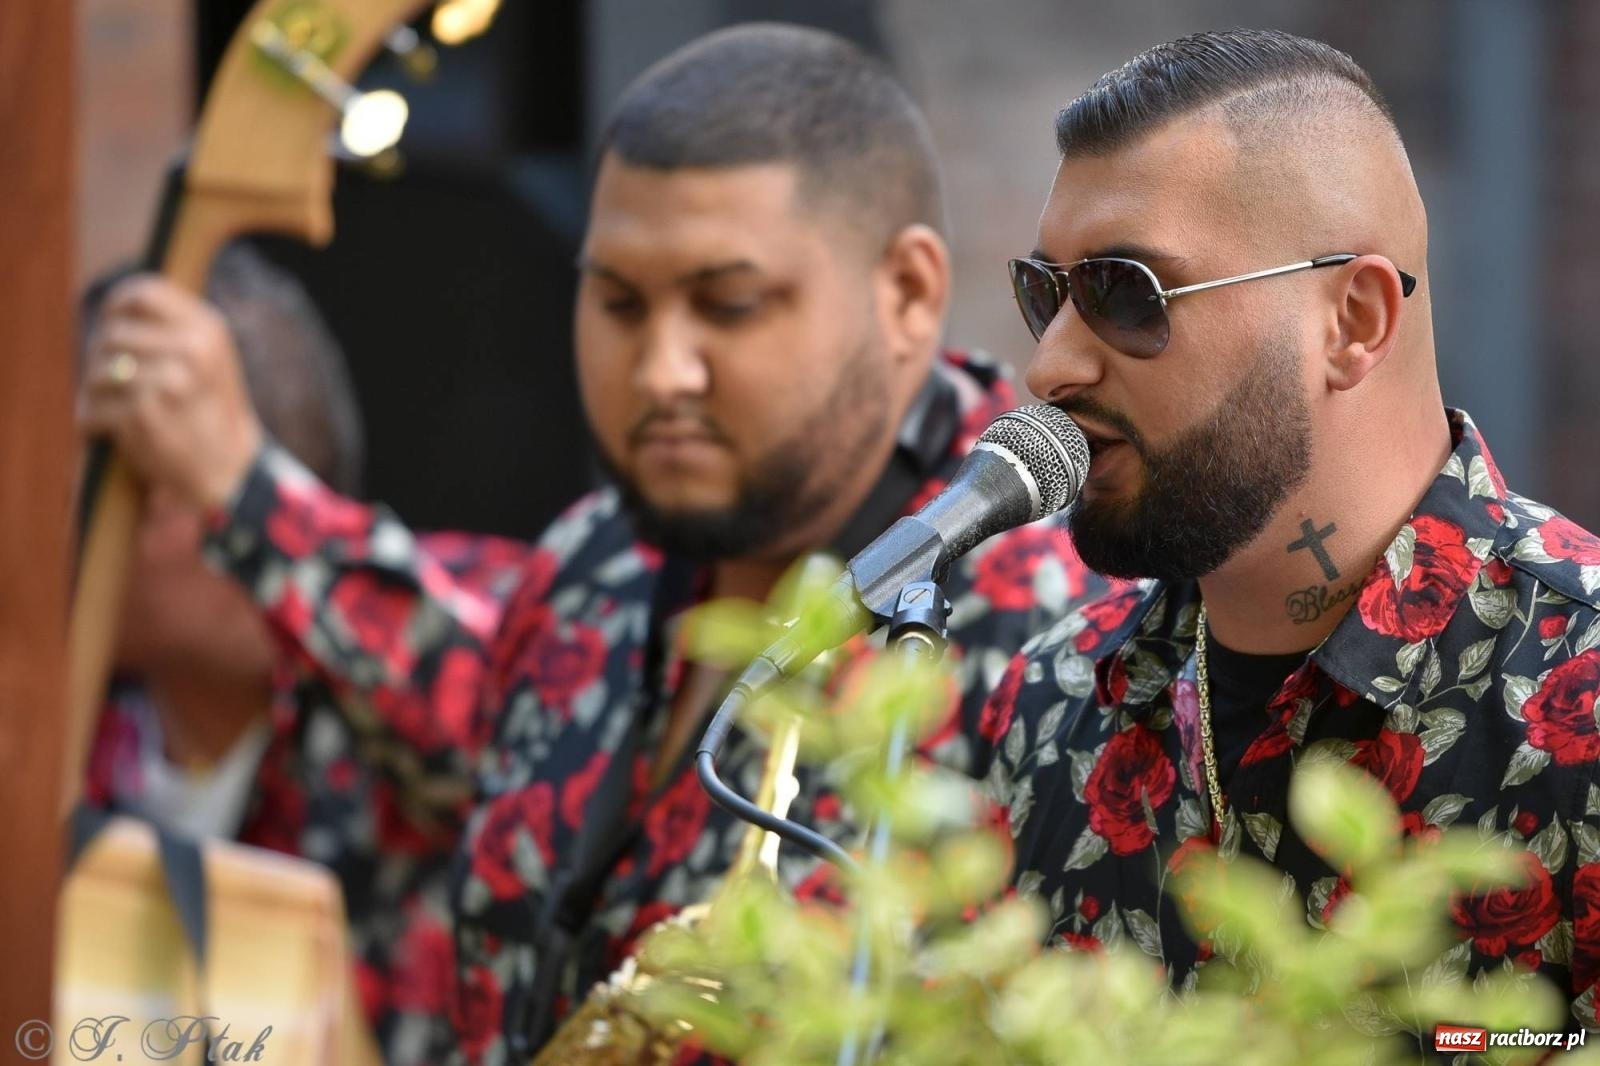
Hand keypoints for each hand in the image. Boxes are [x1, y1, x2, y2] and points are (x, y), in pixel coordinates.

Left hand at [79, 275, 262, 509]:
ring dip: (95, 393)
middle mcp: (192, 350)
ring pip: (98, 372)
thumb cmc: (210, 411)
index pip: (144, 293)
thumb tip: (115, 305)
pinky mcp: (144, 414)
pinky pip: (93, 408)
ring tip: (112, 408)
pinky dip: (92, 423)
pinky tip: (107, 431)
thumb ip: (173, 329)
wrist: (230, 469)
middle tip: (111, 382)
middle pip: (113, 335)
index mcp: (208, 330)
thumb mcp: (210, 359)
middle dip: (102, 359)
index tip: (111, 321)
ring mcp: (168, 382)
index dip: (117, 305)